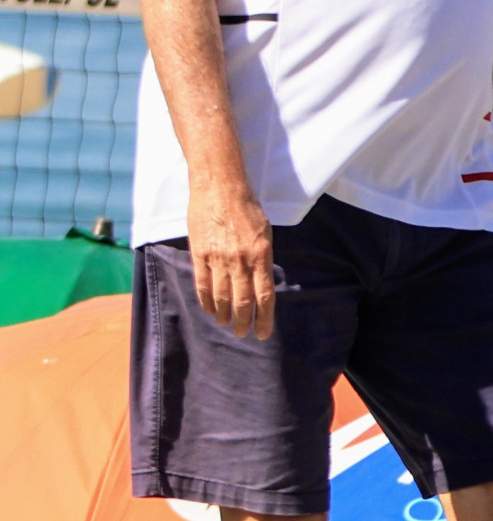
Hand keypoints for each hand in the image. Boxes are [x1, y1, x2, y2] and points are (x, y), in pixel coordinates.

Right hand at [186, 180, 274, 339]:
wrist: (219, 187)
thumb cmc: (246, 208)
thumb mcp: (265, 233)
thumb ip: (263, 259)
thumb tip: (261, 284)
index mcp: (261, 255)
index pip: (264, 295)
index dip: (264, 318)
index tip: (263, 333)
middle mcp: (240, 260)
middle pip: (242, 301)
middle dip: (243, 322)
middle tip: (242, 333)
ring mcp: (218, 258)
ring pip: (221, 297)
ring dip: (224, 315)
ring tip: (226, 324)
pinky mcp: (200, 254)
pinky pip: (202, 284)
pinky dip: (206, 301)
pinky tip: (210, 310)